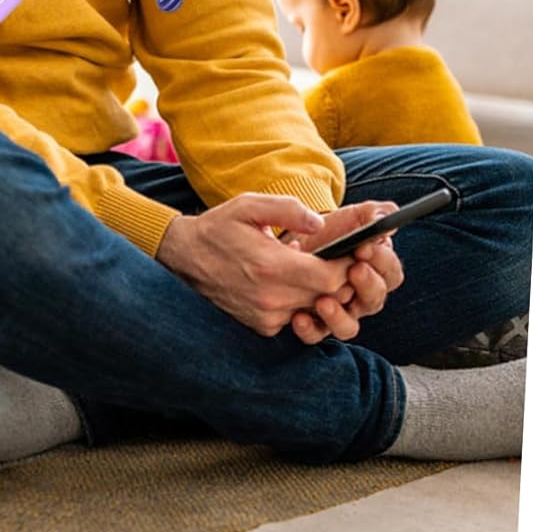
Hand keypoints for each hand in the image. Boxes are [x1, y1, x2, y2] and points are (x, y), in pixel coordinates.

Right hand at [156, 193, 355, 336]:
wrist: (183, 257)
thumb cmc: (219, 228)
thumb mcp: (249, 205)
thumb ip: (288, 210)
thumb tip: (320, 223)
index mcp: (271, 266)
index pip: (331, 278)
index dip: (347, 266)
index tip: (349, 251)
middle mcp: (271, 297)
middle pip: (328, 296)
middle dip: (340, 278)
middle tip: (338, 258)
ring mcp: (266, 316)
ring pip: (315, 308)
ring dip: (320, 291)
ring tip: (310, 268)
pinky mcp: (262, 326)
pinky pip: (297, 316)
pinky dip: (301, 301)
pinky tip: (289, 282)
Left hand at [284, 200, 404, 343]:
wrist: (287, 241)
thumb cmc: (325, 231)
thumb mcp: (347, 217)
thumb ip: (370, 215)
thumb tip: (386, 216)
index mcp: (375, 270)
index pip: (390, 272)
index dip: (381, 261)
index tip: (364, 247)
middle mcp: (361, 296)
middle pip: (375, 300)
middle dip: (367, 285)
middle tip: (353, 269)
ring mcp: (339, 312)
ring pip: (349, 326)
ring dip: (339, 316)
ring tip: (324, 301)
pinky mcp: (315, 323)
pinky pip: (316, 334)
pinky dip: (309, 328)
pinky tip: (299, 316)